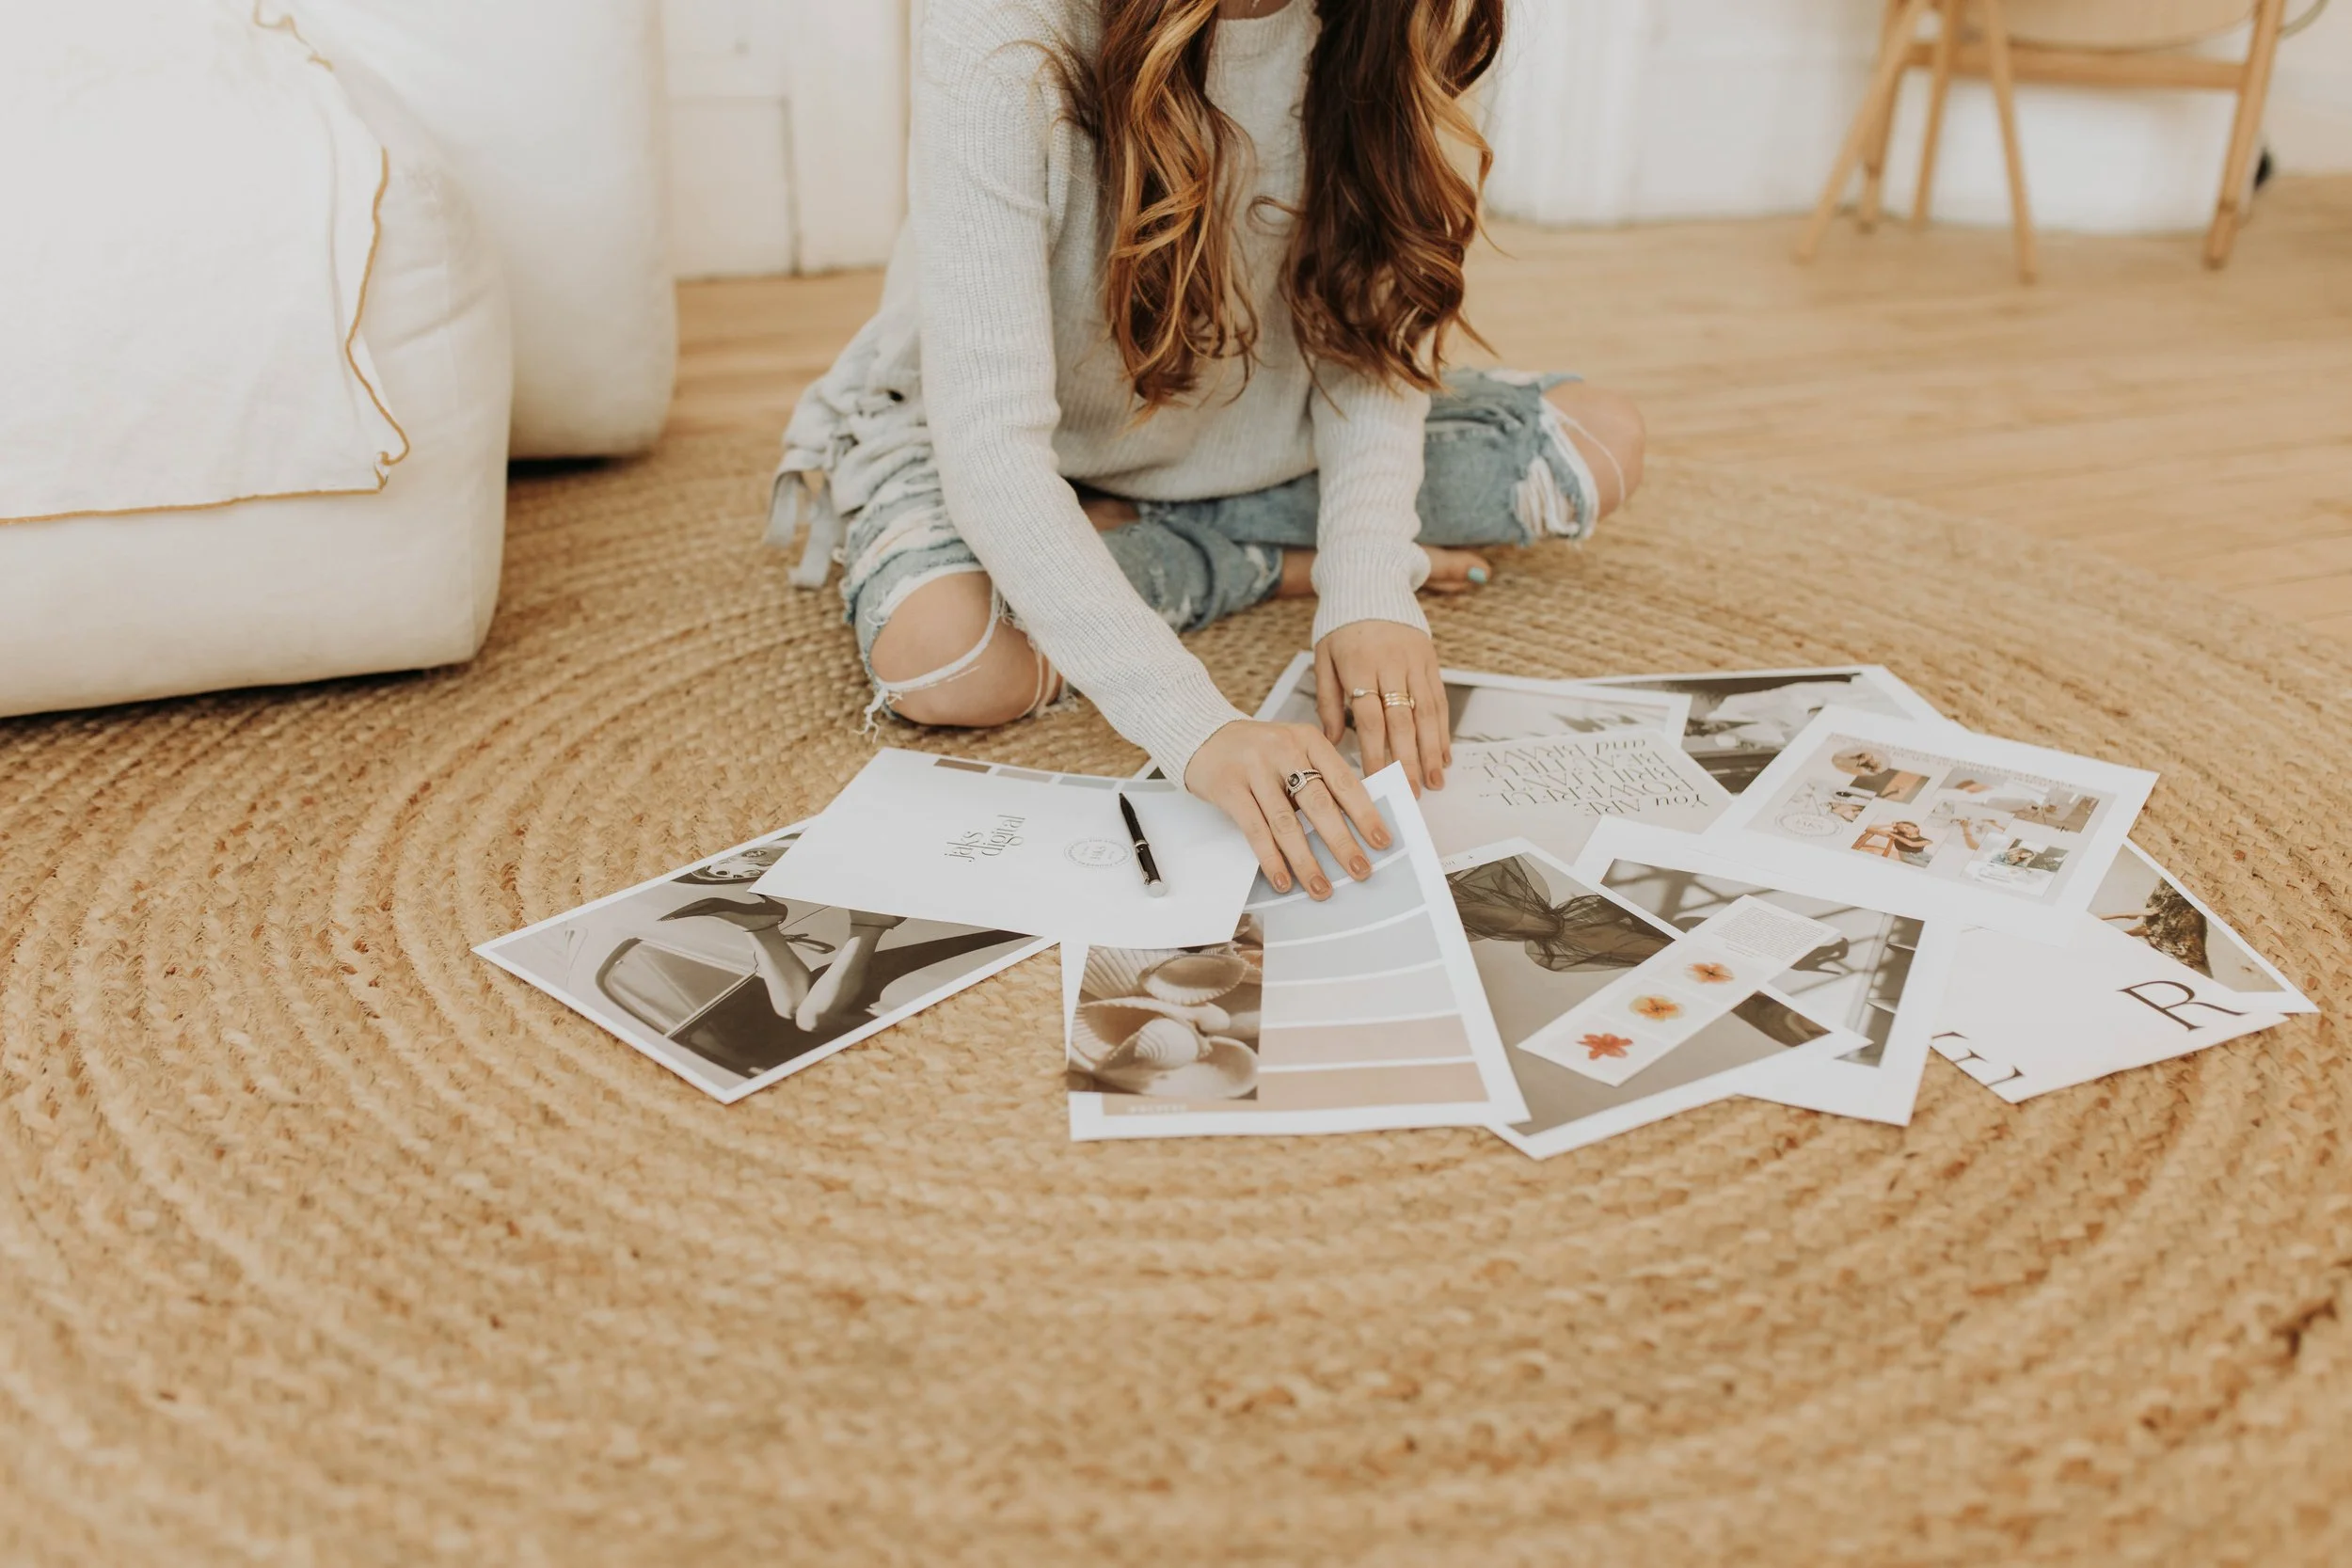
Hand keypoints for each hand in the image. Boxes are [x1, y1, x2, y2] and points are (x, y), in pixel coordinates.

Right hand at [1185, 720, 1390, 899]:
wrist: (1203, 736)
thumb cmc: (1258, 750)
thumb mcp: (1294, 750)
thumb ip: (1320, 776)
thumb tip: (1355, 823)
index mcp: (1308, 739)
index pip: (1344, 781)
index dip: (1365, 814)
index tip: (1382, 842)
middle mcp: (1283, 750)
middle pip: (1319, 803)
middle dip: (1342, 842)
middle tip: (1360, 870)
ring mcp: (1254, 768)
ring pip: (1286, 823)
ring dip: (1306, 861)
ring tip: (1322, 888)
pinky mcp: (1229, 787)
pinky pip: (1255, 830)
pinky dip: (1271, 859)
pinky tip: (1283, 880)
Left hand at [1314, 620, 1448, 791]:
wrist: (1369, 580)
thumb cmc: (1340, 624)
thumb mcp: (1323, 657)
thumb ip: (1327, 699)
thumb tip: (1333, 740)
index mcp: (1359, 666)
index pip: (1370, 718)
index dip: (1376, 752)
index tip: (1378, 781)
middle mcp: (1391, 665)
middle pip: (1402, 720)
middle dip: (1408, 761)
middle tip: (1411, 793)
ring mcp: (1415, 661)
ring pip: (1427, 712)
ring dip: (1432, 750)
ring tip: (1435, 780)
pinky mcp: (1430, 659)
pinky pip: (1439, 698)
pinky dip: (1443, 728)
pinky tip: (1445, 753)